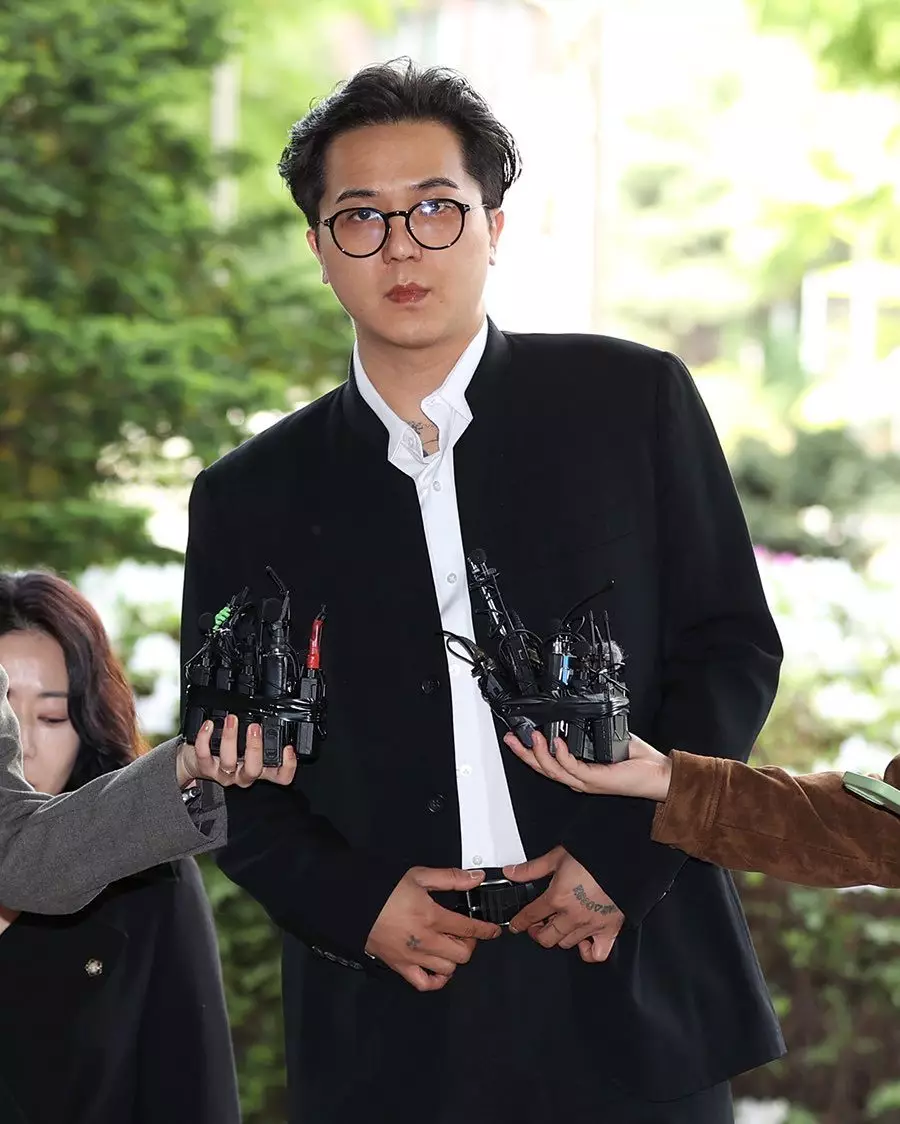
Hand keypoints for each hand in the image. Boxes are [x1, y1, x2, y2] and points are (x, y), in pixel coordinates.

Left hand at [176, 714, 297, 787]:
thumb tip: (274, 721)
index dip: (288, 766)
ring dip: (230, 737)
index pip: (280, 776)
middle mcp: (242, 774)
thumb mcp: (246, 749)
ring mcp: (224, 773)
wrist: (195, 763)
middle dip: (255, 747)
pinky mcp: (205, 768)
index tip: (287, 748)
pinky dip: (205, 738)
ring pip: (229, 761)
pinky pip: (204, 754)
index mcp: (259, 769)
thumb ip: (261, 740)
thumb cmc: (225, 753)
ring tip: (231, 719)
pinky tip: (209, 725)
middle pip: (254, 770)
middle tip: (255, 727)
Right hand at [365, 867, 501, 991]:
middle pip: (462, 954)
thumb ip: (450, 878)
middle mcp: (425, 941)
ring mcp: (413, 957)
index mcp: (432, 917)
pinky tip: (437, 967)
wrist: (354, 905)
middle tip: (464, 933)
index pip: (469, 928)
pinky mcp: (400, 967)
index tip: (493, 930)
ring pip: (448, 969)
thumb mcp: (419, 876)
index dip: (486, 930)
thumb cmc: (384, 890)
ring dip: (454, 959)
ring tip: (448, 945)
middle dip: (469, 943)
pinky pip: (424, 984)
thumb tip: (475, 878)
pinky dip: (436, 980)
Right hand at [503, 729, 672, 801]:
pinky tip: (556, 741)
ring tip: (532, 735)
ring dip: (538, 752)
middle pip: (542, 768)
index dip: (529, 751)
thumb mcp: (609, 740)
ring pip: (552, 770)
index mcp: (580, 771)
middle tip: (511, 738)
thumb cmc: (639, 763)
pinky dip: (561, 754)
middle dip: (523, 753)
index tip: (517, 736)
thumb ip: (591, 732)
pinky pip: (571, 768)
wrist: (658, 775)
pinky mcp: (595, 780)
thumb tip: (579, 715)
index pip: (548, 763)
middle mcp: (579, 779)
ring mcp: (586, 781)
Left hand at [504, 846, 623, 962]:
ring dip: (559, 937)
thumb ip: (532, 868)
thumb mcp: (557, 856)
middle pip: (547, 937)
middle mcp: (572, 916)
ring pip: (566, 943)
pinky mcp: (609, 930)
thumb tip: (512, 872)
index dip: (519, 922)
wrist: (624, 861)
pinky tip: (584, 942)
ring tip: (559, 927)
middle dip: (537, 933)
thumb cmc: (594, 857)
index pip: (531, 916)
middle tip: (537, 926)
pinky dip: (588, 952)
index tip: (516, 925)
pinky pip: (596, 954)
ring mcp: (591, 925)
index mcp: (557, 897)